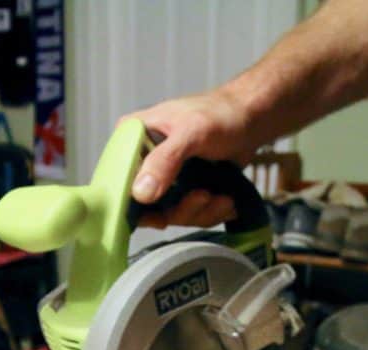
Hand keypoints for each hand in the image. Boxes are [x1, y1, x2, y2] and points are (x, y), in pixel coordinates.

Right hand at [124, 89, 259, 227]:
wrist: (250, 120)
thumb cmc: (220, 114)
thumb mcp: (191, 133)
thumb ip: (165, 160)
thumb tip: (141, 193)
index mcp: (134, 140)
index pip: (117, 179)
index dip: (132, 205)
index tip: (158, 216)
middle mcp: (145, 162)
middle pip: (147, 207)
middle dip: (181, 209)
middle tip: (204, 196)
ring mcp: (165, 179)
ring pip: (173, 215)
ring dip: (201, 212)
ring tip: (222, 197)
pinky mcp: (184, 191)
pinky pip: (191, 215)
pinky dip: (210, 213)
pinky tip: (225, 199)